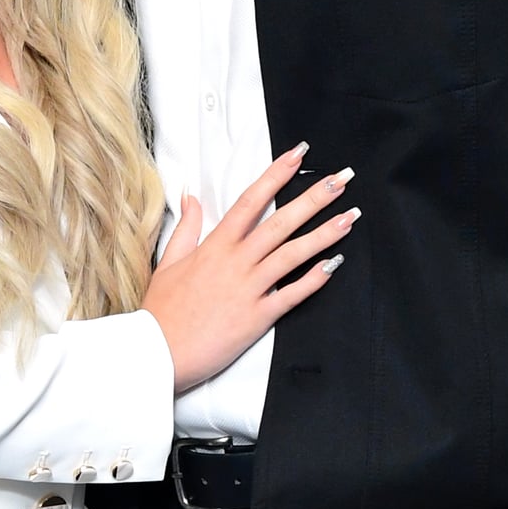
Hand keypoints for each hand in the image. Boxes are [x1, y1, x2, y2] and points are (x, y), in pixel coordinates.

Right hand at [143, 146, 356, 393]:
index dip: (277, 174)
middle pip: (281, 222)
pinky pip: (292, 295)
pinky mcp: (257, 318)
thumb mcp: (167, 263)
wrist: (157, 353)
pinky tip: (334, 264)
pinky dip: (314, 280)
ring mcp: (249, 289)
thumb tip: (191, 197)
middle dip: (314, 198)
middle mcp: (236, 262)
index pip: (251, 201)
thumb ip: (186, 228)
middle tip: (341, 179)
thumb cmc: (161, 312)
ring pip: (293, 254)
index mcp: (215, 246)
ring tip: (350, 217)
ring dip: (324, 234)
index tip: (298, 155)